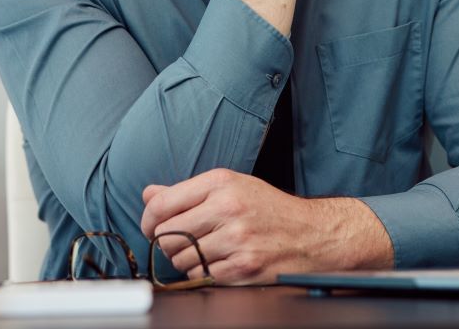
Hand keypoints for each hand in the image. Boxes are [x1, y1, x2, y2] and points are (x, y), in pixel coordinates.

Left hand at [141, 169, 393, 284]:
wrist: (310, 233)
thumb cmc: (267, 208)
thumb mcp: (231, 186)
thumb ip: (187, 191)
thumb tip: (148, 193)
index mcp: (221, 182)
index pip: (163, 203)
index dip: (148, 219)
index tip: (150, 226)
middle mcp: (228, 208)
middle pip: (167, 234)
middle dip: (166, 241)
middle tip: (179, 240)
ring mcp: (236, 239)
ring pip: (180, 258)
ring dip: (184, 259)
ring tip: (205, 249)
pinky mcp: (242, 267)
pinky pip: (200, 276)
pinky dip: (202, 272)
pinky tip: (218, 261)